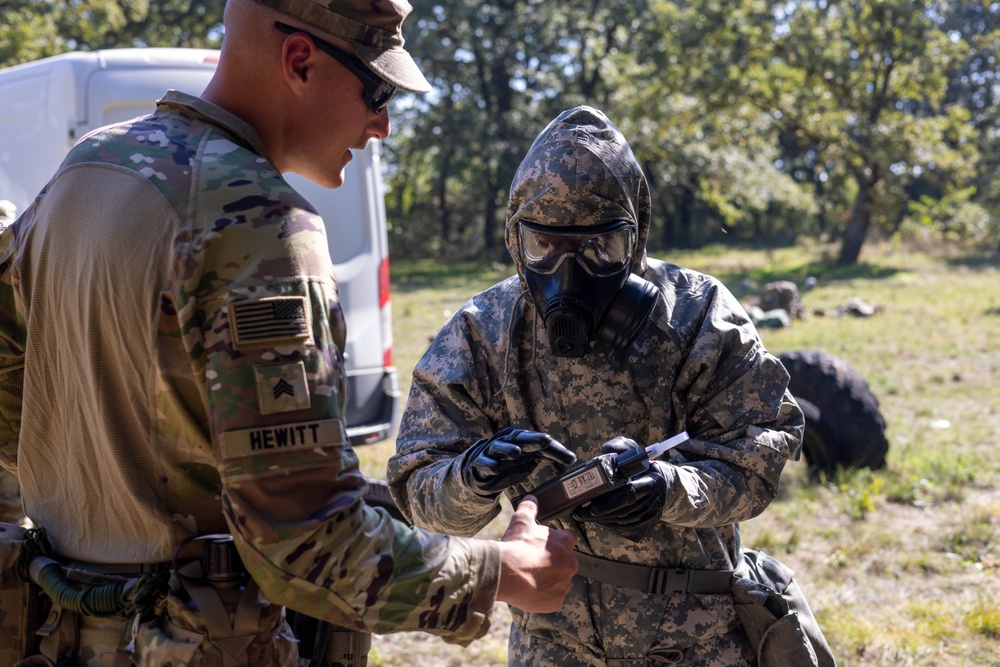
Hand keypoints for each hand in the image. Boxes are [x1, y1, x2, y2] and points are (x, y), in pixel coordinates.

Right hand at [461, 427, 576, 495]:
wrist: (481, 470)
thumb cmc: (511, 461)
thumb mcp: (531, 457)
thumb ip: (550, 455)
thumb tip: (573, 458)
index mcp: (521, 437)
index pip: (540, 442)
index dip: (554, 449)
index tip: (569, 458)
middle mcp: (507, 441)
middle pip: (520, 438)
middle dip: (532, 439)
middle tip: (546, 441)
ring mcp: (492, 451)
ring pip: (499, 447)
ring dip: (507, 449)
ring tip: (517, 452)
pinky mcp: (480, 463)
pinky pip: (484, 462)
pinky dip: (490, 464)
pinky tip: (496, 467)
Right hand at [496, 496, 577, 611]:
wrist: (506, 573)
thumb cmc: (516, 547)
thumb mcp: (521, 521)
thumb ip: (529, 508)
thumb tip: (531, 498)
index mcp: (564, 543)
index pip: (569, 538)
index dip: (558, 541)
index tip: (547, 545)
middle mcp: (569, 564)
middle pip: (565, 562)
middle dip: (553, 562)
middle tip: (535, 562)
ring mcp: (564, 584)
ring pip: (559, 581)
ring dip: (549, 579)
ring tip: (530, 577)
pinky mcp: (557, 601)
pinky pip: (553, 598)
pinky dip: (544, 596)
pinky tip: (531, 590)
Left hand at [572, 437, 667, 541]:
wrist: (663, 487)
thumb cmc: (644, 467)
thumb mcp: (636, 451)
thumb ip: (621, 447)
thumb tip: (605, 450)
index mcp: (651, 483)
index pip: (630, 494)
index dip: (610, 502)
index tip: (592, 507)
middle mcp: (652, 504)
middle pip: (621, 512)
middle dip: (598, 513)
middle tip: (577, 511)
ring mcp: (648, 518)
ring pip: (619, 523)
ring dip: (599, 520)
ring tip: (581, 514)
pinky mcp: (643, 528)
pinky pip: (621, 529)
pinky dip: (606, 524)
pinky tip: (594, 518)